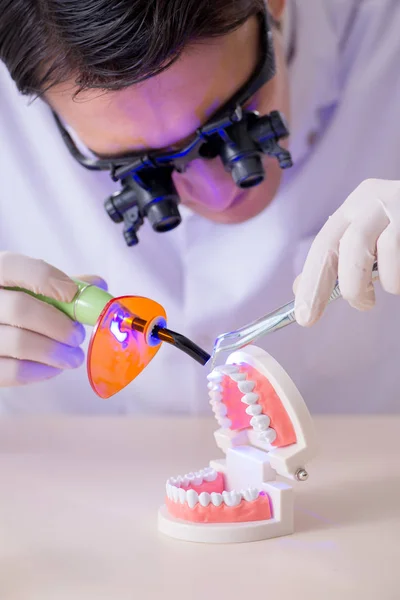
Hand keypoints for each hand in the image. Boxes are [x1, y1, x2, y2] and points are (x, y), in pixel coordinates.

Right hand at [0, 252, 106, 386]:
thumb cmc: (12, 304)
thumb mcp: (28, 286)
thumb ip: (59, 283)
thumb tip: (98, 285)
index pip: (14, 267)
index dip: (47, 279)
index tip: (72, 294)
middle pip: (20, 310)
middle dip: (59, 325)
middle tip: (78, 336)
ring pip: (18, 343)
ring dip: (54, 352)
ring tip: (73, 357)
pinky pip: (10, 371)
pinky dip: (38, 371)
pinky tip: (53, 368)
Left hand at [294, 178, 399, 325]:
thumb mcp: (371, 237)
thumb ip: (340, 258)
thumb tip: (301, 287)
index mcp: (355, 205)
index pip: (323, 244)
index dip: (312, 283)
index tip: (305, 317)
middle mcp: (374, 198)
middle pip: (347, 244)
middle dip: (348, 286)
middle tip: (361, 307)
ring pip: (380, 249)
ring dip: (386, 281)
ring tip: (391, 289)